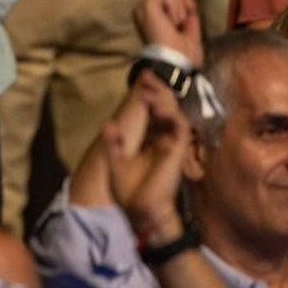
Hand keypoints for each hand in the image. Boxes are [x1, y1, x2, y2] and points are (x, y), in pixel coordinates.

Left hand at [101, 72, 192, 242]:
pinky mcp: (177, 151)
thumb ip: (113, 143)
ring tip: (147, 89)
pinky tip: (155, 106)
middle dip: (157, 91)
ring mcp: (172, 145)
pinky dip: (169, 114)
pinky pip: (179, 126)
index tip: (139, 80)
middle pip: (166, 108)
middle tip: (146, 75)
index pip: (152, 113)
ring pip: (174, 113)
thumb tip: (108, 124)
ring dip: (162, 99)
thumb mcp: (116, 163)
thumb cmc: (130, 193)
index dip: (148, 96)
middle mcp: (164, 141)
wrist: (140, 212)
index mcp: (150, 142)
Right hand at [132, 0, 202, 65]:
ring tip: (175, 26)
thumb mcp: (189, 30)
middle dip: (184, 2)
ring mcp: (143, 8)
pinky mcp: (146, 5)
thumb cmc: (181, 55)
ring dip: (180, 8)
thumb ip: (186, 12)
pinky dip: (175, 7)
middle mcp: (144, 11)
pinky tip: (171, 22)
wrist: (175, 63)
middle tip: (179, 26)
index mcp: (153, 18)